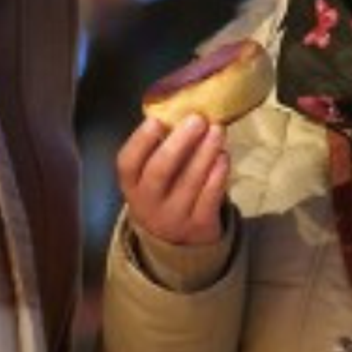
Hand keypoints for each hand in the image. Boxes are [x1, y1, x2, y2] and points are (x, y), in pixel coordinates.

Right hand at [118, 115, 228, 246]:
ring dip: (205, 152)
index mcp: (131, 184)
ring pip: (189, 182)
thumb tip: (181, 110)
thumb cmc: (165, 191)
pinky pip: (210, 197)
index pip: (127, 163)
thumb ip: (160, 148)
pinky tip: (224, 156)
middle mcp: (147, 202)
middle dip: (179, 143)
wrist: (177, 241)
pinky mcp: (199, 225)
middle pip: (160, 171)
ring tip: (217, 130)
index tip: (157, 120)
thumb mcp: (150, 176)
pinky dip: (218, 175)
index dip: (141, 141)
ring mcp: (173, 216)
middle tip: (197, 119)